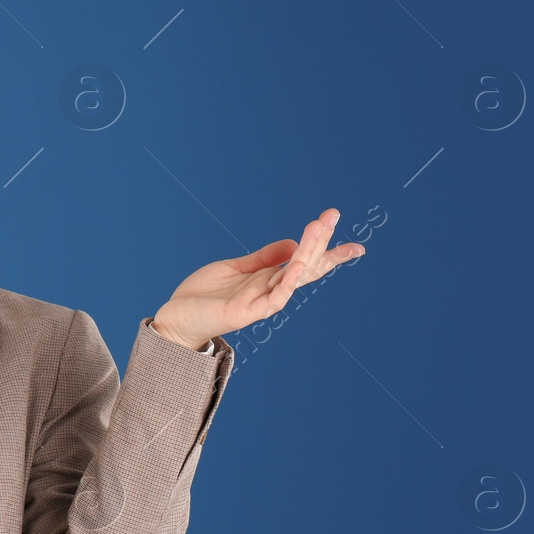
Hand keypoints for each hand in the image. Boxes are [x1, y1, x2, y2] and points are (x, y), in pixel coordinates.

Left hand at [152, 207, 365, 348]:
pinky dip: (288, 282)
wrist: (177, 319)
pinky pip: (274, 297)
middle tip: (333, 215)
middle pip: (305, 264)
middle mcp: (270, 289)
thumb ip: (263, 258)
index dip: (327, 250)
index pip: (304, 261)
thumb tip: (294, 243)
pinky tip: (298, 265)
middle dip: (321, 241)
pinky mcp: (247, 312)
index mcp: (268, 278)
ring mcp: (261, 301)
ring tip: (319, 228)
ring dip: (307, 252)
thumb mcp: (236, 268)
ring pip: (293, 276)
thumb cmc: (204, 296)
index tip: (355, 243)